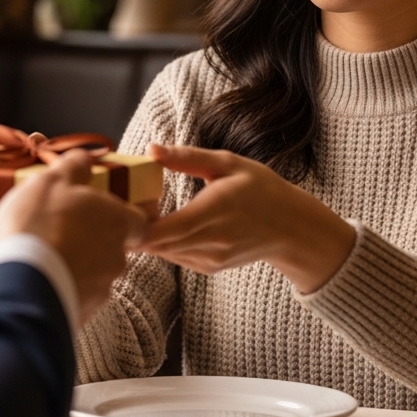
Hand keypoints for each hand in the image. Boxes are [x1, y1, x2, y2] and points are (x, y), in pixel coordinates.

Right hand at [0, 150, 147, 323]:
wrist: (21, 285)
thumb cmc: (39, 225)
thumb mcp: (52, 180)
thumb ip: (74, 166)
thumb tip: (85, 157)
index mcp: (117, 221)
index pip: (138, 220)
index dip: (121, 216)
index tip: (101, 213)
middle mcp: (117, 256)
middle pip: (114, 246)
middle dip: (92, 240)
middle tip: (62, 231)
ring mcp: (101, 288)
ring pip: (95, 273)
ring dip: (76, 265)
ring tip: (45, 257)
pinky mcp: (83, 312)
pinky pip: (77, 296)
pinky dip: (63, 287)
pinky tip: (39, 279)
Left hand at [130, 143, 355, 293]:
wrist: (293, 228)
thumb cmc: (261, 189)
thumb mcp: (228, 163)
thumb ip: (187, 157)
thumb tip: (151, 149)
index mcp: (213, 212)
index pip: (160, 230)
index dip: (134, 222)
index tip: (124, 201)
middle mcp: (211, 241)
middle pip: (154, 244)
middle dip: (133, 226)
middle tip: (124, 202)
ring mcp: (210, 259)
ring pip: (162, 252)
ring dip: (148, 235)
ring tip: (143, 209)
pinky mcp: (209, 267)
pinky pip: (175, 256)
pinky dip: (164, 242)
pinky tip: (167, 223)